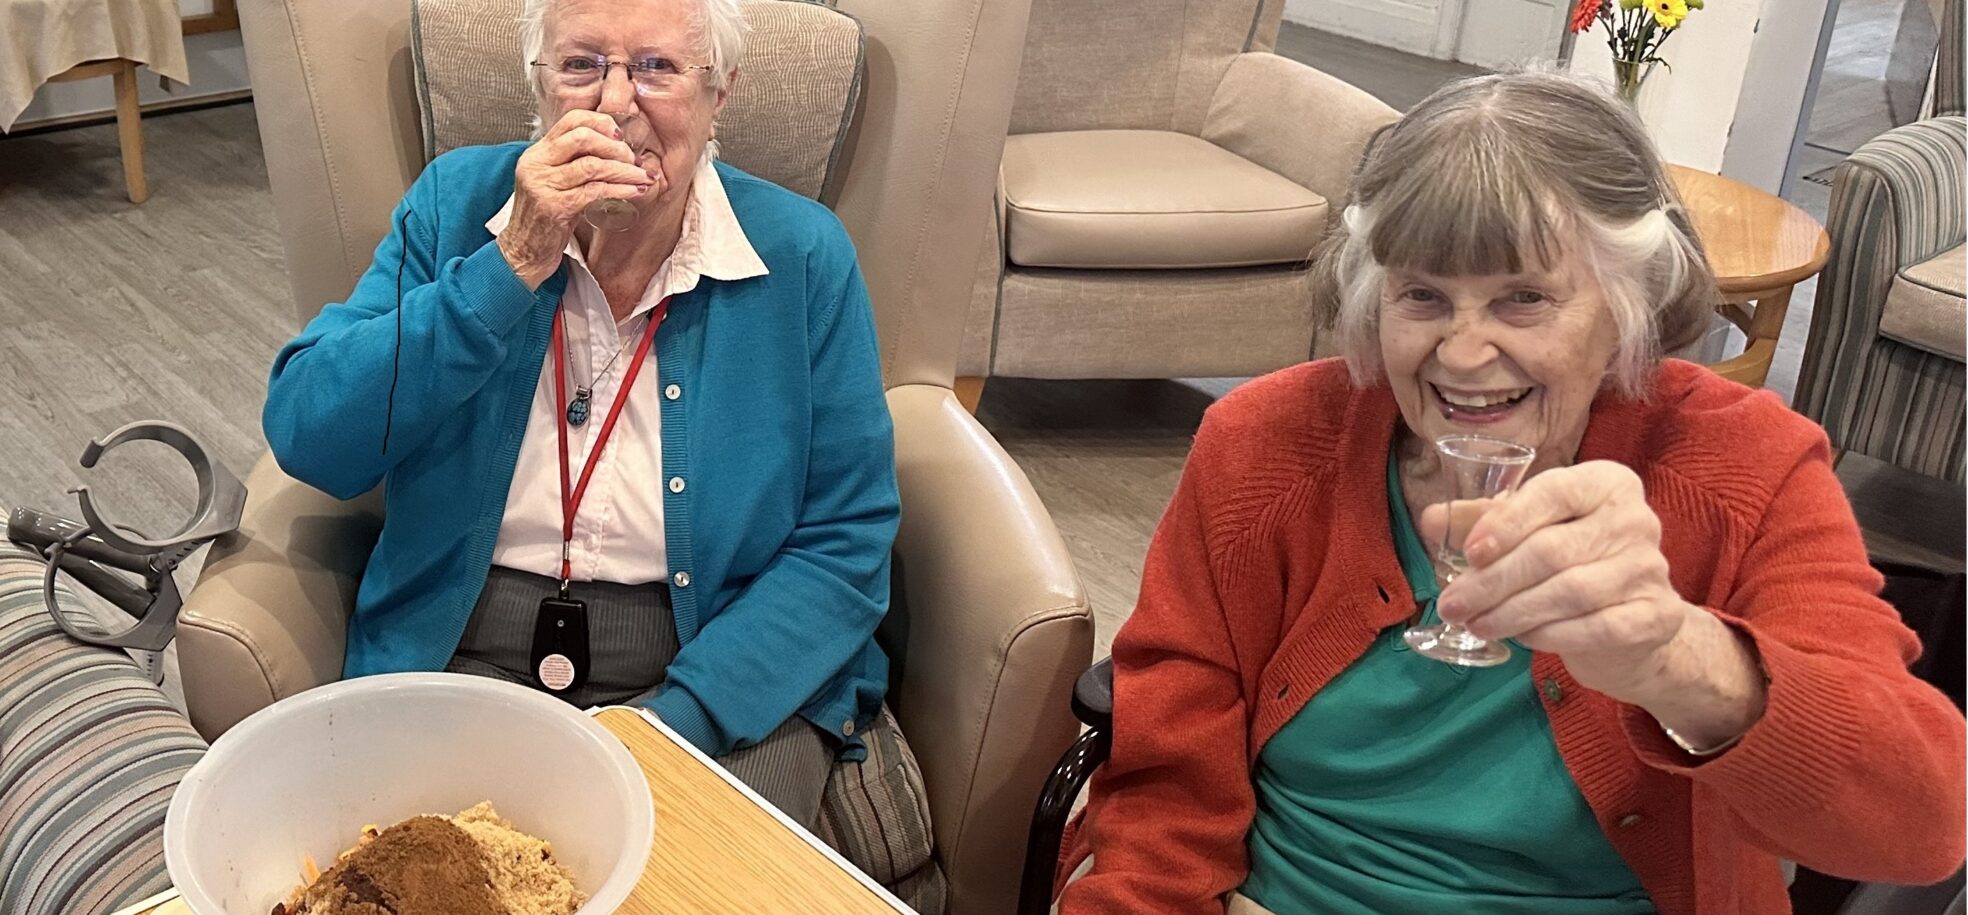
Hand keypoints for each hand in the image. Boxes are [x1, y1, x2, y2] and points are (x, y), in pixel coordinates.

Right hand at [498, 110, 658, 288]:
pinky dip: (620, 190)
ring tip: (644, 177)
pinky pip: (594, 191)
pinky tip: (635, 192)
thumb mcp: (557, 184)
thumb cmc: (546, 219)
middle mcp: (536, 164)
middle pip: (582, 138)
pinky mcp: (554, 207)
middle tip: (635, 160)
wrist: (524, 252)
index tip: (621, 136)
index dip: (601, 123)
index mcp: (538, 153)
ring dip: (624, 170)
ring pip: (592, 166)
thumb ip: (577, 164)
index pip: (571, 120)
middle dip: (615, 147)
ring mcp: (543, 185)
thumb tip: (619, 150)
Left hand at [1427, 461, 1694, 704]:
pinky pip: (1594, 628)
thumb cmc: (1573, 563)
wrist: (1636, 624)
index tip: (1470, 553)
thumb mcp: (1532, 530)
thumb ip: (1483, 520)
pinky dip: (1548, 634)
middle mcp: (1635, 520)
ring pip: (1569, 592)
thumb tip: (1432, 520)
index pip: (1553, 493)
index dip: (1506, 522)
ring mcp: (1650, 568)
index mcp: (1605, 483)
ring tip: (1475, 623)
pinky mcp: (1658, 616)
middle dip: (1493, 581)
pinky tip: (1520, 638)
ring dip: (1511, 612)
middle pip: (1552, 550)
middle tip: (1452, 604)